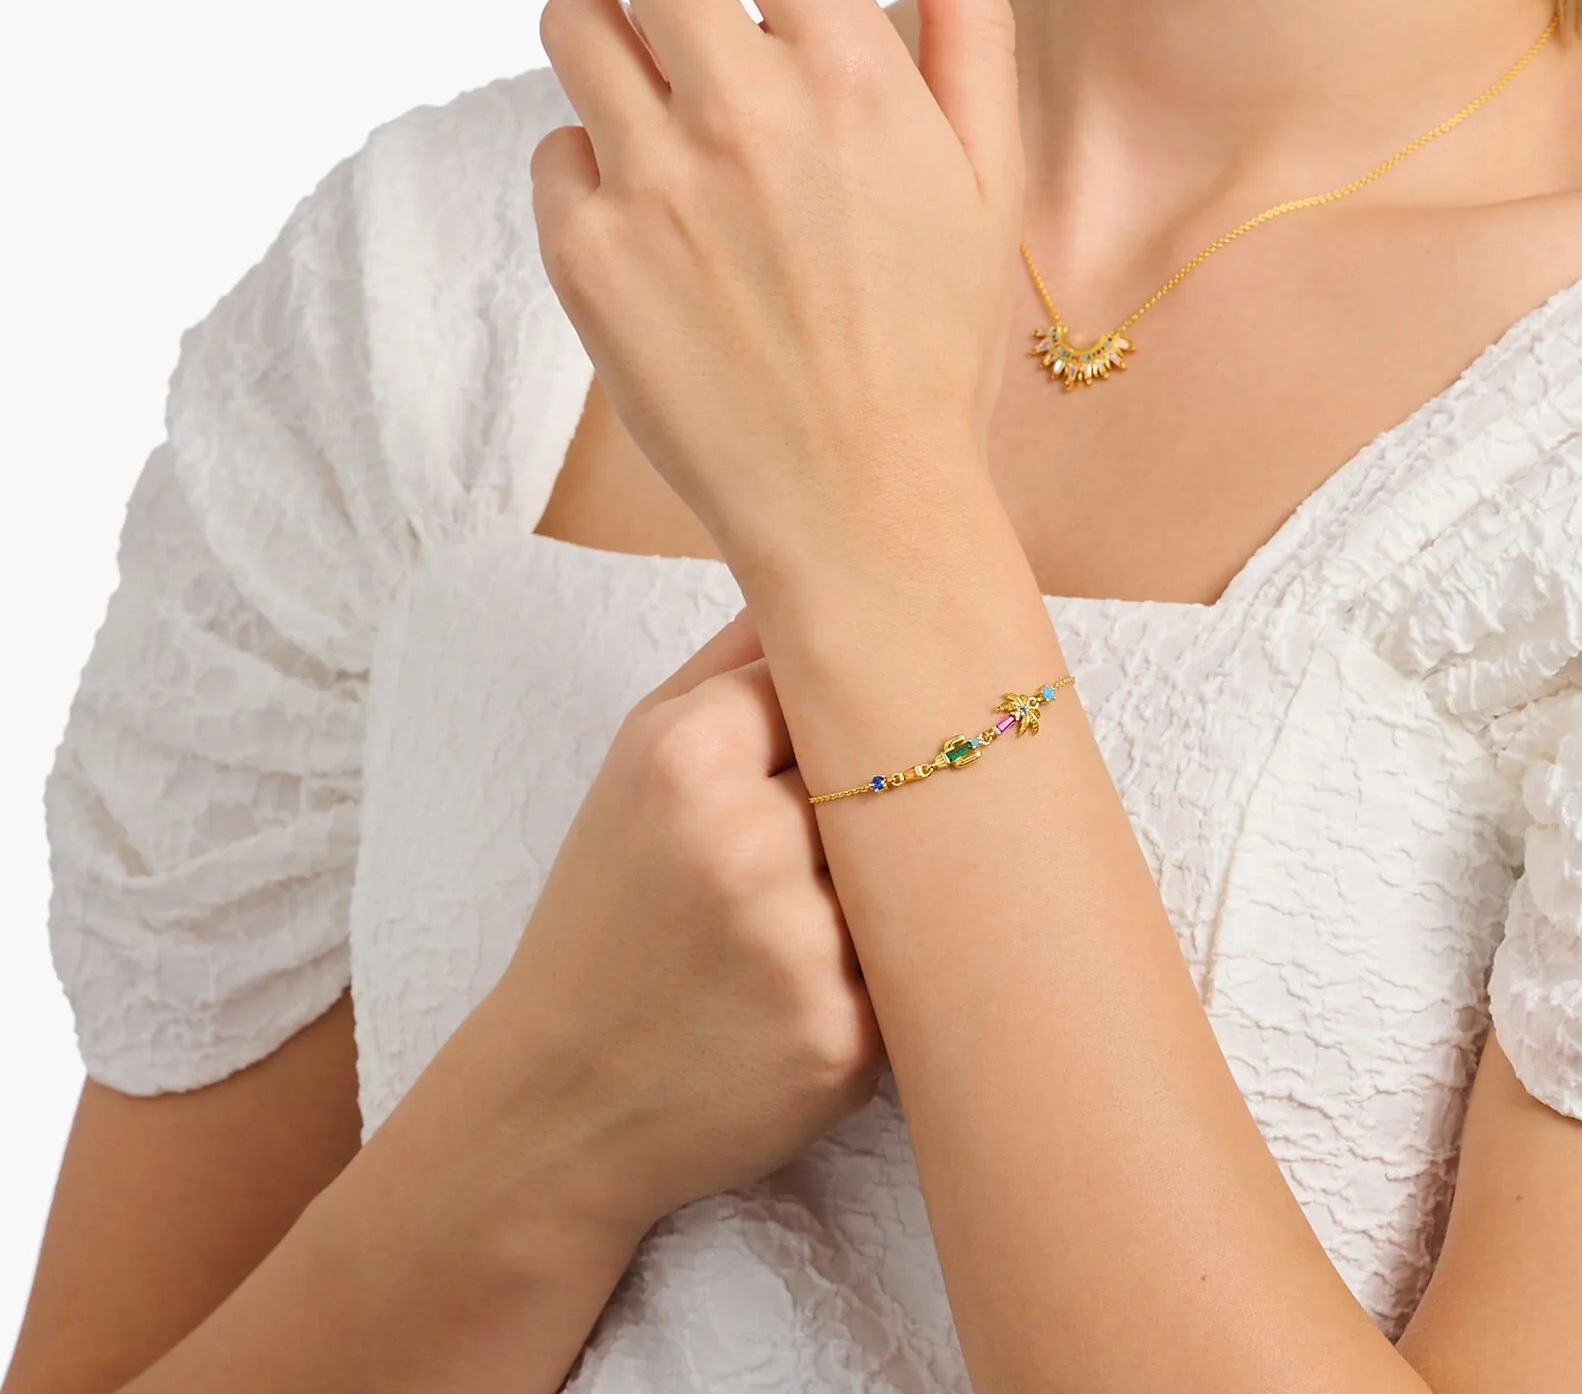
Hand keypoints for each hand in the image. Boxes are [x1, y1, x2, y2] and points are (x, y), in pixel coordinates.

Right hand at [474, 606, 886, 1241]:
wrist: (560, 1101)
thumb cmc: (608, 915)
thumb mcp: (636, 764)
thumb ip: (730, 664)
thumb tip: (834, 579)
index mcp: (688, 758)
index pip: (834, 679)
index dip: (849, 711)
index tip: (852, 733)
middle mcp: (747, 843)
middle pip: (888, 766)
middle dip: (890, 789)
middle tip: (893, 804)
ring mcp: (801, 946)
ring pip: (917, 863)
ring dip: (905, 878)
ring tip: (848, 903)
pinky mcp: (846, 1039)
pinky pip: (923, 961)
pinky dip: (904, 967)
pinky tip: (839, 981)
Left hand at [530, 0, 1021, 587]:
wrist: (858, 504)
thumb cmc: (936, 339)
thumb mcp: (986, 178)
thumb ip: (967, 21)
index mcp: (856, 79)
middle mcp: (746, 114)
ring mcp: (652, 185)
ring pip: (573, 21)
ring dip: (612, 37)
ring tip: (673, 119)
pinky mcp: (584, 258)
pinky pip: (554, 149)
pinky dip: (594, 166)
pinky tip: (660, 233)